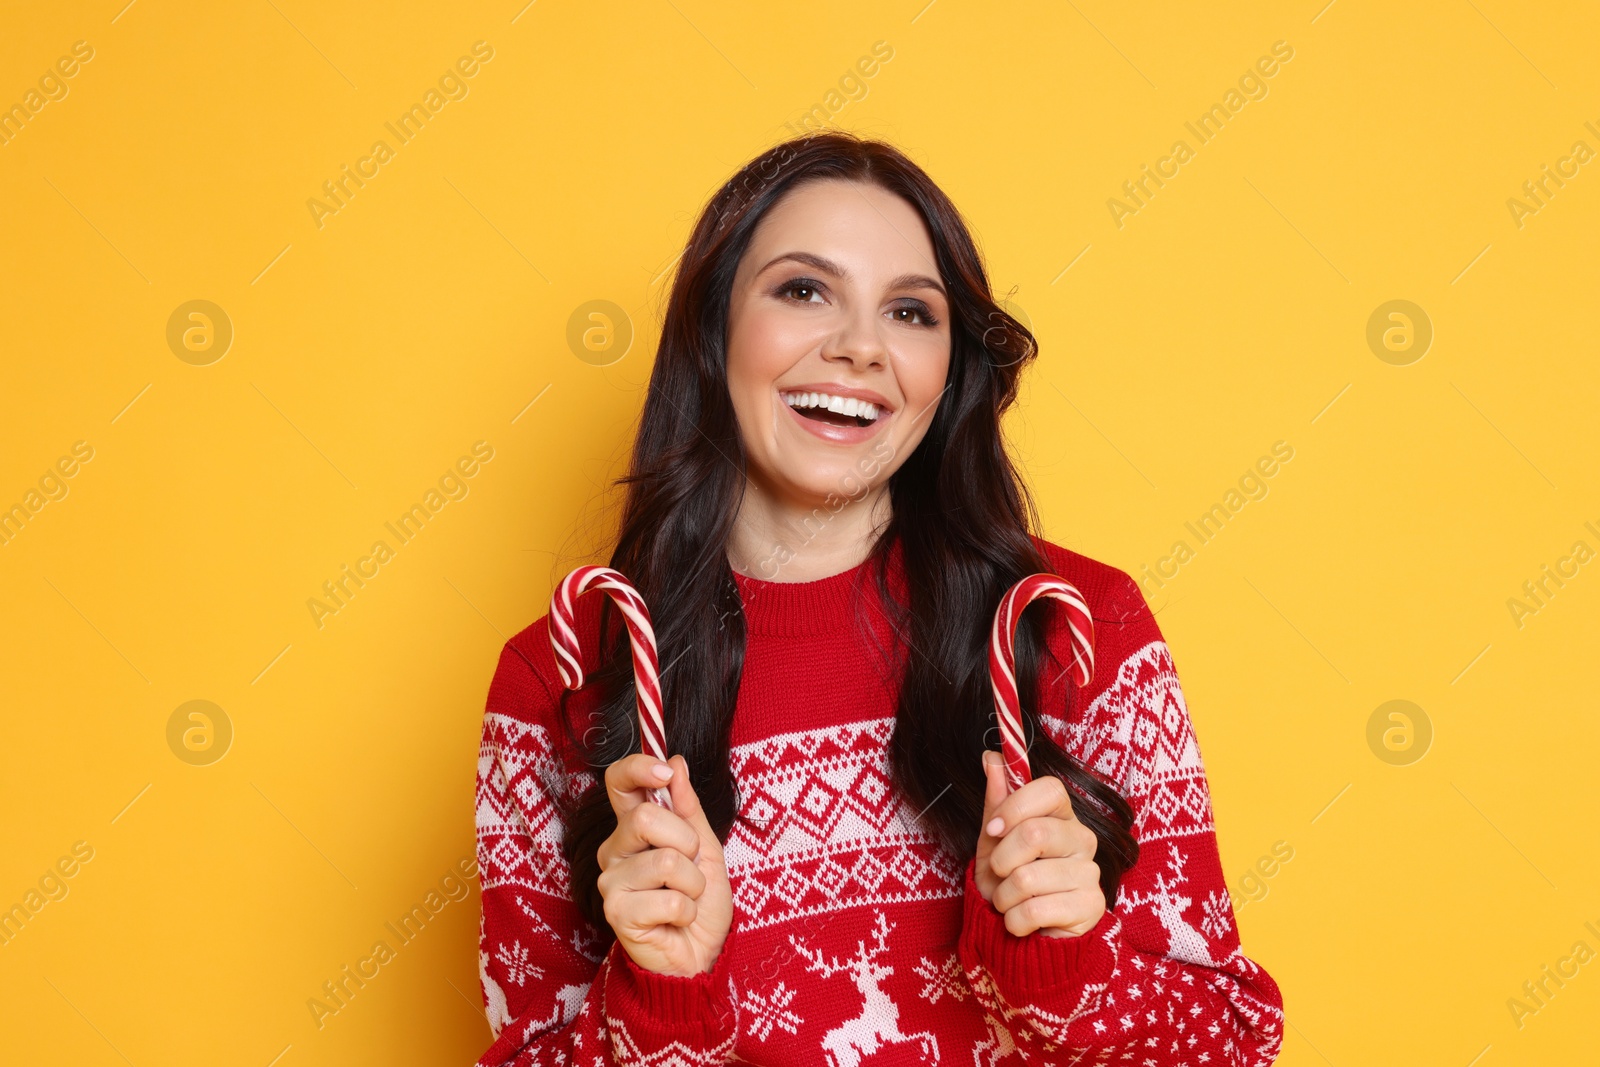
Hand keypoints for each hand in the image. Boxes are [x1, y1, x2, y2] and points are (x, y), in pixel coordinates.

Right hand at [596, 753, 731, 974]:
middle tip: (690, 868)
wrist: (699, 954)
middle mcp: (614, 850)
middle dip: (686, 843)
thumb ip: (688, 808)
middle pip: (646, 818)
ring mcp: (611, 881)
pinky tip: (676, 921)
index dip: (637, 768)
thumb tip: (676, 763)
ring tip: (685, 899)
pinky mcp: (616, 913)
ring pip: (666, 861)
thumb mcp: (705, 848)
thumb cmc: (699, 902)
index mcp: (633, 828)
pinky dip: (687, 911)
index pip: (618, 783)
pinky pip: (669, 899)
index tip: (664, 772)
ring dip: (692, 884)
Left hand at [974, 750, 1105, 937]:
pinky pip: (1034, 910)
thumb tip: (992, 758)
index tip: (993, 829)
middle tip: (1000, 875)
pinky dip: (1014, 921)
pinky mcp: (1092, 907)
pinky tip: (1021, 922)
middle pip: (1036, 833)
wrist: (1024, 936)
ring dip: (1004, 897)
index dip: (1016, 806)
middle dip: (1002, 860)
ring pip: (1028, 878)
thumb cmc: (1008, 883)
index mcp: (1061, 815)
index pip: (1051, 789)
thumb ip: (995, 802)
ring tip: (1010, 902)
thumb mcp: (993, 843)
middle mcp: (1082, 838)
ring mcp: (1090, 872)